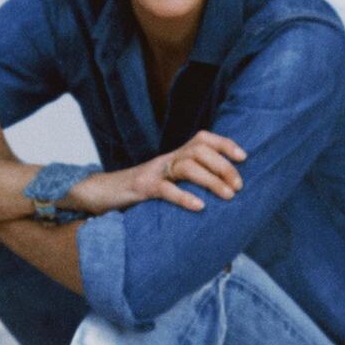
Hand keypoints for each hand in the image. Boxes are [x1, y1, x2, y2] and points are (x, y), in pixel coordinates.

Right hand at [71, 129, 246, 215]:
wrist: (100, 194)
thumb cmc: (139, 192)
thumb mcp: (167, 183)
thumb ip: (187, 182)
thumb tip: (220, 193)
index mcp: (174, 156)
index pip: (203, 139)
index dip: (225, 144)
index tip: (244, 157)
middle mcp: (166, 159)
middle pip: (199, 150)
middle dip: (223, 166)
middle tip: (238, 187)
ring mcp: (153, 172)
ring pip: (186, 166)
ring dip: (211, 180)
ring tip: (228, 196)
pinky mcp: (141, 188)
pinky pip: (165, 189)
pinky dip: (184, 197)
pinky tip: (199, 206)